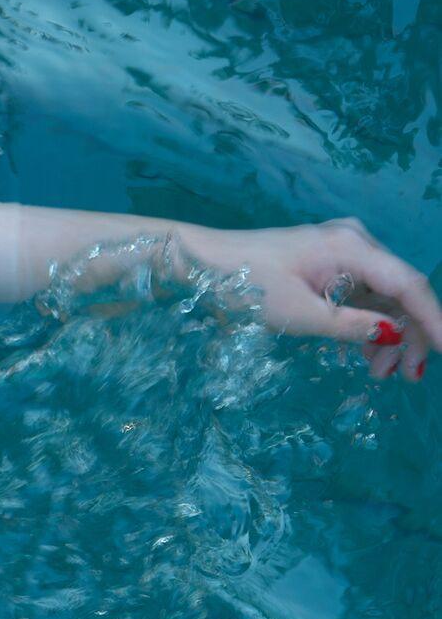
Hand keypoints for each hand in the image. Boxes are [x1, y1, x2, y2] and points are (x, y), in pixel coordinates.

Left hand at [194, 217, 440, 379]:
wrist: (201, 262)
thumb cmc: (245, 286)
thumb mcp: (302, 316)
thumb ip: (353, 327)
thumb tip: (394, 334)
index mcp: (352, 247)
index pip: (410, 285)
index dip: (435, 320)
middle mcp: (355, 241)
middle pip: (400, 291)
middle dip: (409, 335)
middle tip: (405, 377)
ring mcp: (341, 249)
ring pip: (382, 294)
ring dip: (386, 333)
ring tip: (378, 373)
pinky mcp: (326, 261)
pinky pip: (360, 292)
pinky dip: (365, 321)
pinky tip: (363, 353)